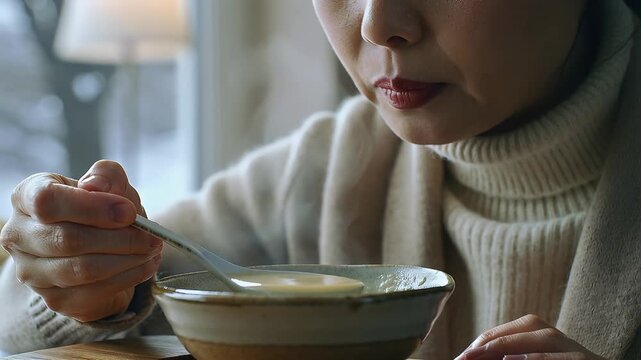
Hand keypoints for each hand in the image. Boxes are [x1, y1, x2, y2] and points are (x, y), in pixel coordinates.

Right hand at [0, 160, 162, 321]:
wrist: (101, 245)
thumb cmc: (101, 207)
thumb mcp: (110, 183)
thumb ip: (107, 176)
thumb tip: (96, 186)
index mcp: (26, 196)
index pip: (47, 201)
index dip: (92, 208)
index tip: (129, 212)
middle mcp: (19, 235)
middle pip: (69, 240)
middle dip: (121, 238)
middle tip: (153, 236)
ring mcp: (32, 271)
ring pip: (82, 270)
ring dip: (127, 260)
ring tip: (152, 250)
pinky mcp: (53, 299)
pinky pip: (93, 292)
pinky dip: (127, 278)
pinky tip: (144, 266)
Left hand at [455, 314, 605, 359]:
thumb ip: (504, 358)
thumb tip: (469, 358)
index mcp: (538, 333)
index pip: (503, 333)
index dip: (478, 345)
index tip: (458, 358)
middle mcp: (555, 336)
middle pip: (519, 331)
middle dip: (487, 344)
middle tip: (462, 359)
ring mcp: (574, 349)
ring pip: (542, 340)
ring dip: (507, 347)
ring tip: (478, 356)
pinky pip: (561, 359)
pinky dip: (537, 359)